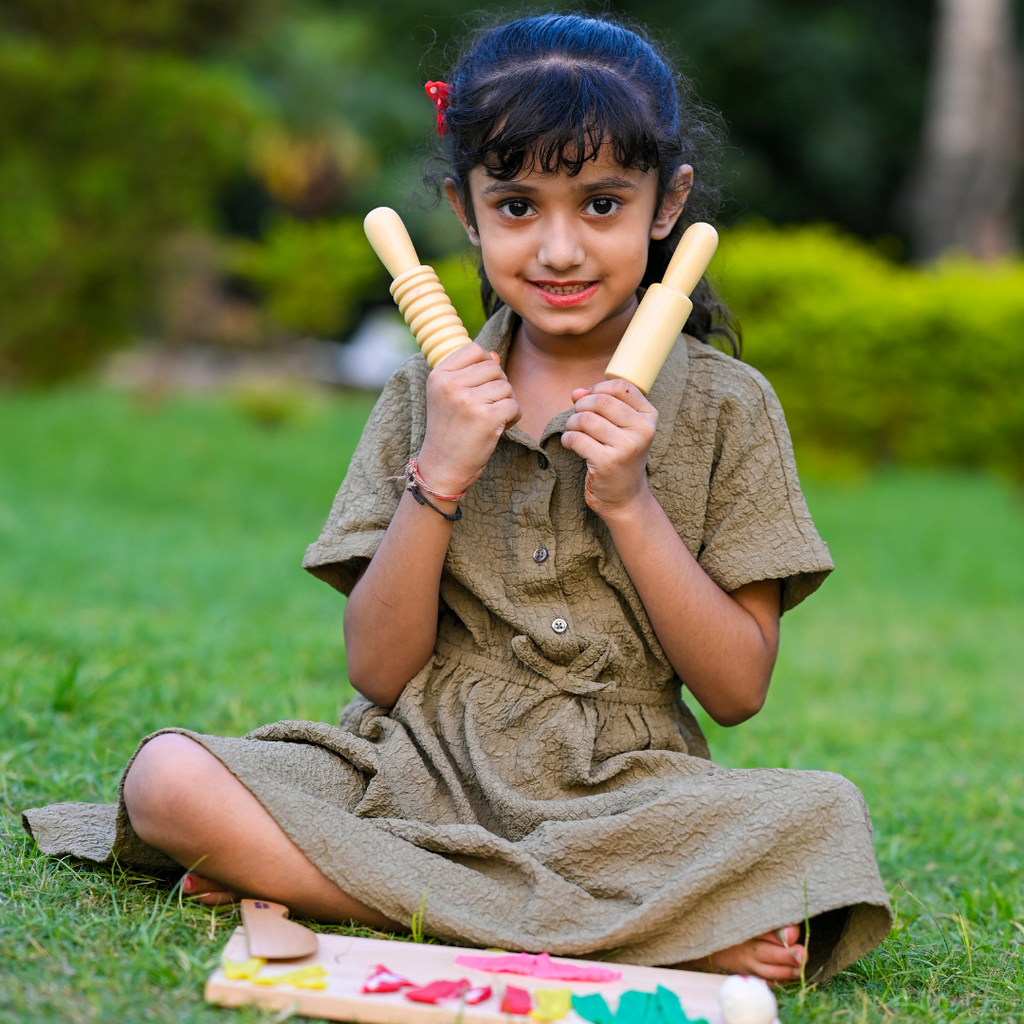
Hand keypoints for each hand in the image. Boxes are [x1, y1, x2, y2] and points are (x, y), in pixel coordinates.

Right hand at [417, 344, 521, 495]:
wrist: (442, 466)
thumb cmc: (449, 430)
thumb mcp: (450, 396)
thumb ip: (471, 373)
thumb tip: (494, 354)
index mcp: (438, 375)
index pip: (474, 350)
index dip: (486, 365)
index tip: (481, 386)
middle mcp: (451, 384)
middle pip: (494, 368)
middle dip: (498, 386)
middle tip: (488, 406)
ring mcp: (468, 401)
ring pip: (506, 387)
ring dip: (506, 403)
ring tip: (491, 418)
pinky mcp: (486, 418)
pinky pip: (514, 405)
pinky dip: (513, 417)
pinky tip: (500, 427)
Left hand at [561, 378, 656, 519]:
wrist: (625, 498)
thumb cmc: (620, 457)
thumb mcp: (620, 428)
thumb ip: (601, 404)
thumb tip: (577, 392)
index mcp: (649, 417)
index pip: (620, 386)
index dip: (598, 388)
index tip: (590, 402)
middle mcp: (642, 430)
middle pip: (600, 400)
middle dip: (581, 406)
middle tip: (577, 420)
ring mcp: (626, 447)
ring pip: (585, 418)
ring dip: (571, 423)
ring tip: (573, 433)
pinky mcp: (607, 462)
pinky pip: (576, 438)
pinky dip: (567, 439)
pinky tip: (570, 445)